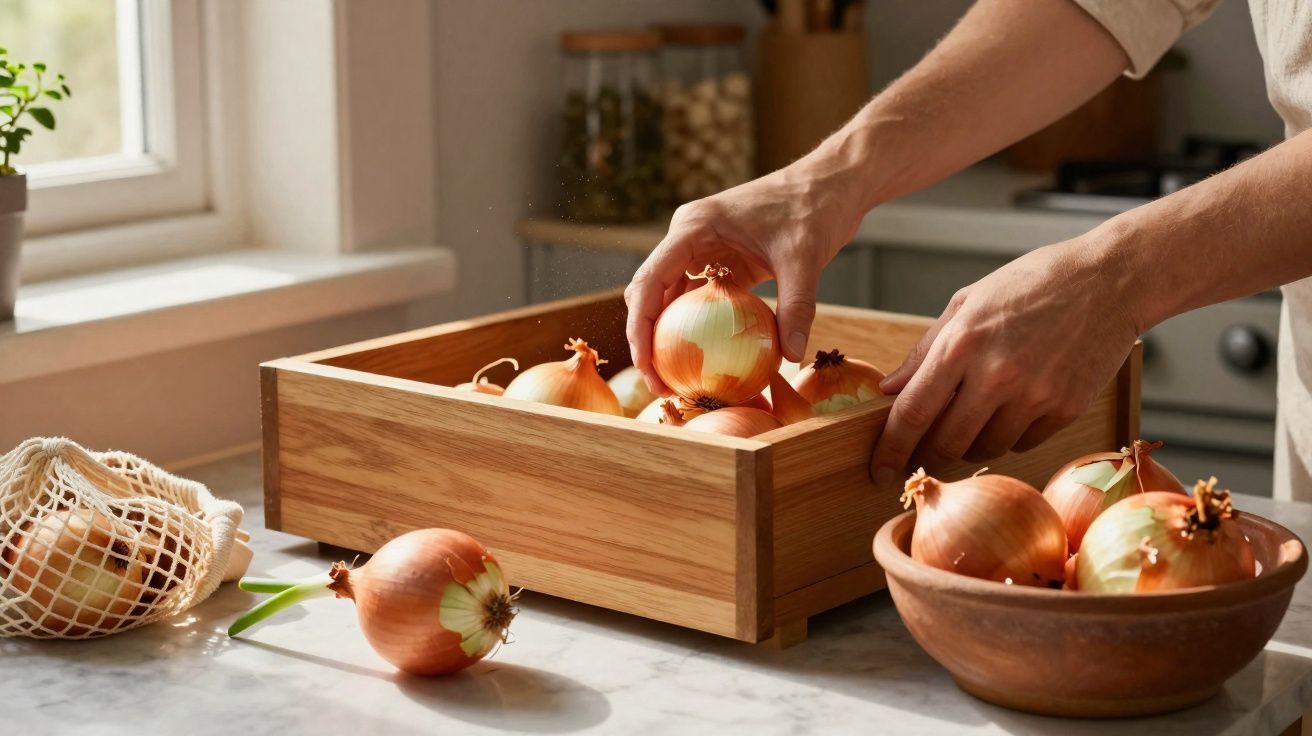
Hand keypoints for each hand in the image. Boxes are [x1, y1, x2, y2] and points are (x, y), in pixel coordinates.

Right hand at [625, 166, 861, 393]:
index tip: (646, 364)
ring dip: (669, 336)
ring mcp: (703, 249)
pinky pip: (700, 299)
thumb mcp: (805, 257)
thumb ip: (796, 305)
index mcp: (694, 227)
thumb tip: (792, 355)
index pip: (650, 280)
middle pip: (650, 292)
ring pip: (670, 298)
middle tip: (661, 383)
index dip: (639, 326)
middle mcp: (689, 237)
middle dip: (647, 339)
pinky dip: (698, 327)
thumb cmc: (814, 206)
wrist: (831, 183)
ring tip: (677, 379)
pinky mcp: (722, 261)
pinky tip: (707, 358)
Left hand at [869, 239, 1140, 486]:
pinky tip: (1011, 410)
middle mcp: (997, 375)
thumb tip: (890, 389)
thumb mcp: (968, 303)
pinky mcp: (1066, 409)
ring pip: (985, 448)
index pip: (913, 413)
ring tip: (973, 419)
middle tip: (923, 451)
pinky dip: (1009, 436)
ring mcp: (1035, 396)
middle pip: (947, 442)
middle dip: (928, 453)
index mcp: (963, 343)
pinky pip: (1023, 443)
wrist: (1110, 280)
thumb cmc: (1033, 284)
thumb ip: (925, 350)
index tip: (878, 468)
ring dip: (970, 444)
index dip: (890, 448)